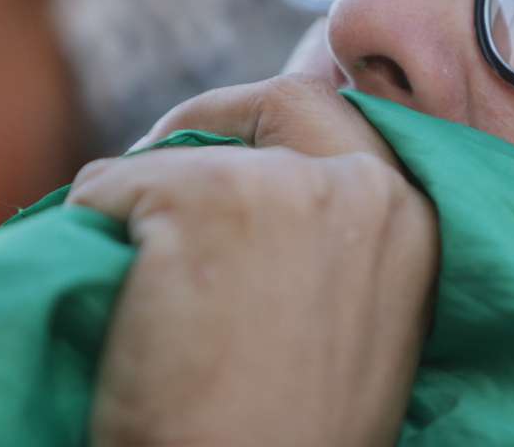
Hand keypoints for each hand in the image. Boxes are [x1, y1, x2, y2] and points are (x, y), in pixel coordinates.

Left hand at [67, 75, 437, 446]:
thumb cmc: (298, 434)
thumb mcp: (361, 325)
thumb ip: (344, 246)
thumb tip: (263, 197)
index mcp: (419, 224)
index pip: (350, 127)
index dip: (283, 134)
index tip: (232, 159)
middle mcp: (369, 189)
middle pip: (286, 100)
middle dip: (221, 119)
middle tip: (162, 164)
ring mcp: (290, 188)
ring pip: (190, 151)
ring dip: (148, 197)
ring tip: (136, 275)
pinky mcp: (208, 200)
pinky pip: (116, 183)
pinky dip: (94, 224)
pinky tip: (110, 292)